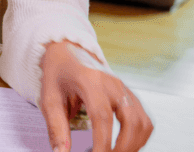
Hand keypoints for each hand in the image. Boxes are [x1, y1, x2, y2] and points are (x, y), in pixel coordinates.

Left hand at [38, 41, 152, 151]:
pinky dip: (138, 137)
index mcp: (90, 81)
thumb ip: (56, 127)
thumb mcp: (49, 98)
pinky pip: (144, 120)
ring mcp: (124, 89)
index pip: (102, 116)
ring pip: (143, 122)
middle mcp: (113, 84)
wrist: (69, 52)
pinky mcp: (130, 95)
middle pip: (131, 121)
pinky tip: (123, 146)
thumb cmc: (59, 74)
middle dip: (123, 147)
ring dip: (133, 144)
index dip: (102, 143)